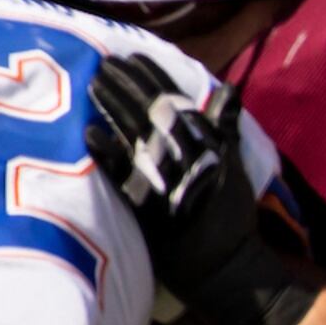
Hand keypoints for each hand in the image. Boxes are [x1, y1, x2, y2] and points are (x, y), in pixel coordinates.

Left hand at [83, 56, 324, 324]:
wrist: (225, 267)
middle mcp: (194, 161)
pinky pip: (126, 177)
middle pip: (157, 113)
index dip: (156, 77)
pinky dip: (108, 154)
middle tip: (102, 63)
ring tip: (91, 84)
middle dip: (129, 85)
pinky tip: (88, 133)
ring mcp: (172, 184)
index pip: (181, 102)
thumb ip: (227, 127)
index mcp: (213, 148)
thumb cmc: (228, 217)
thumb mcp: (237, 167)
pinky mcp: (152, 209)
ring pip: (141, 135)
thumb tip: (228, 89)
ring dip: (116, 107)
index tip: (132, 57)